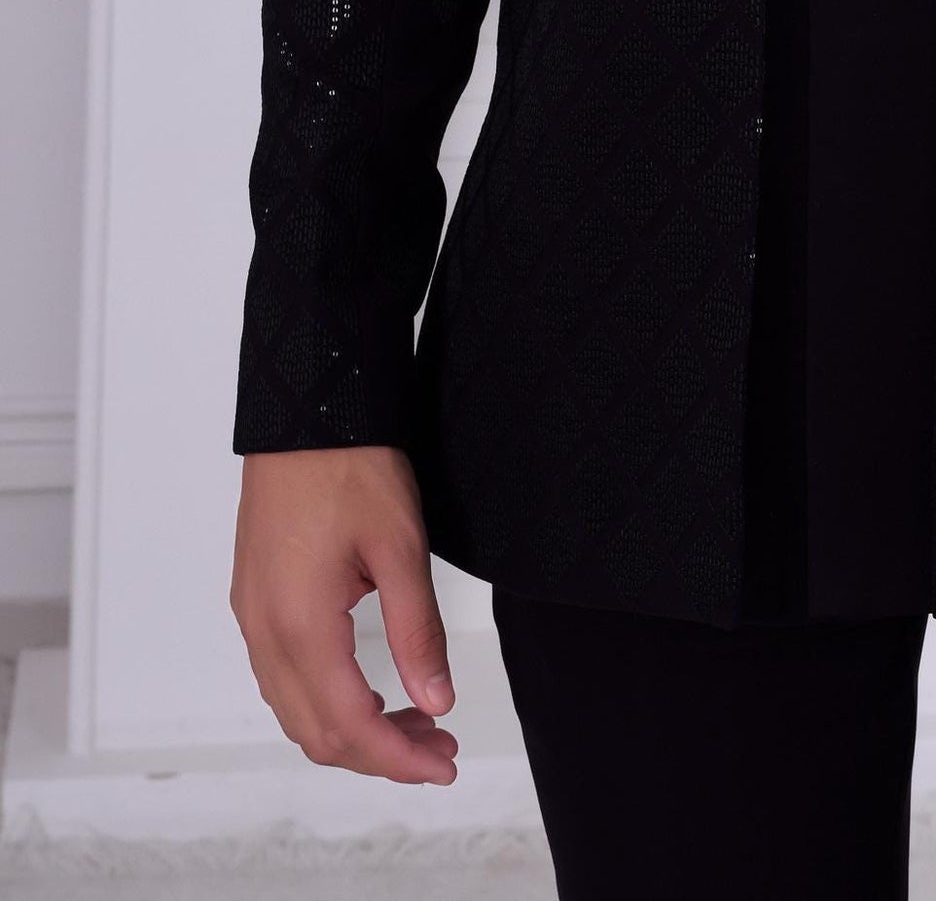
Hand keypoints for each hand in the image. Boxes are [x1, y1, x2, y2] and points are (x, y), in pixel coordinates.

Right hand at [231, 444, 458, 782]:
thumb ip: (416, 632)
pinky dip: (328, 699)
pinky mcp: (254, 599)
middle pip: (317, 733)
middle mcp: (265, 631)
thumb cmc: (352, 465)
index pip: (349, 727)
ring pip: (297, 710)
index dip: (399, 759)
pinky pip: (283, 678)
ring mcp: (253, 616)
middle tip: (439, 745)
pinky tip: (370, 687)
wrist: (306, 408)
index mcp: (300, 624)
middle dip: (380, 753)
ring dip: (353, 729)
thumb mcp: (400, 546)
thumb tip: (436, 701)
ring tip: (416, 718)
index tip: (444, 764)